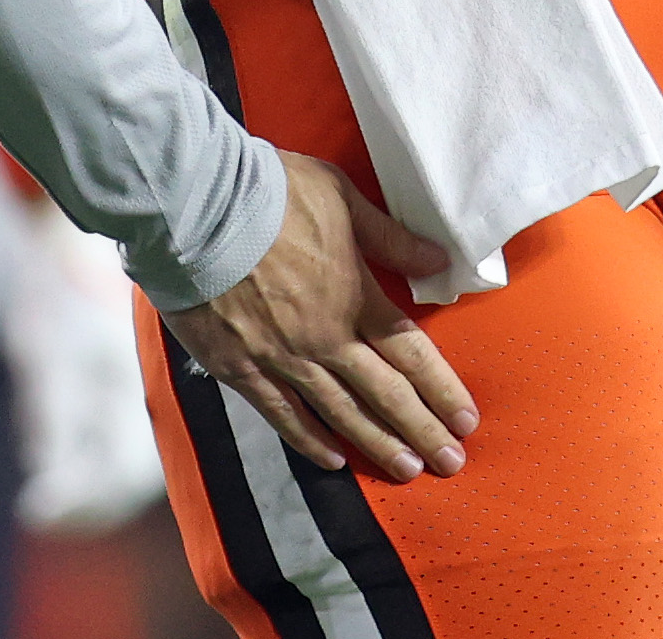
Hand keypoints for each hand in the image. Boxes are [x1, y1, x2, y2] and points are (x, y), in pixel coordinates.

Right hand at [156, 151, 476, 483]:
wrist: (197, 208)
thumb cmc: (270, 192)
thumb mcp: (342, 198)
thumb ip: (390, 237)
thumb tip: (437, 261)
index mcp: (355, 295)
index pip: (410, 352)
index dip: (441, 389)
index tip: (465, 419)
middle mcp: (326, 336)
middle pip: (384, 392)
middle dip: (421, 430)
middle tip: (450, 462)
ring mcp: (283, 357)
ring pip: (340, 411)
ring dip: (376, 443)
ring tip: (406, 470)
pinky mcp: (240, 367)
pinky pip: (281, 413)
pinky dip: (309, 439)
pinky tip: (333, 458)